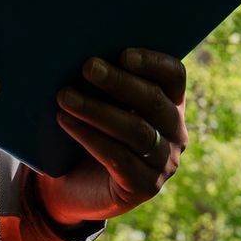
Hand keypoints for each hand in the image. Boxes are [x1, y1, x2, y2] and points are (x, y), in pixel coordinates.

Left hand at [33, 48, 187, 225]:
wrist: (74, 186)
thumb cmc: (88, 130)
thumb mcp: (100, 102)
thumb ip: (101, 80)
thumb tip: (83, 53)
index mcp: (171, 103)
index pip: (174, 76)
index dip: (153, 62)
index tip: (123, 54)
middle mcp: (175, 132)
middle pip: (153, 101)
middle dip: (119, 82)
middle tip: (87, 66)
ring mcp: (163, 163)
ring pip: (136, 130)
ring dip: (98, 110)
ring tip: (65, 96)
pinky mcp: (144, 187)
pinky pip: (119, 158)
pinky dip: (90, 137)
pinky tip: (65, 122)